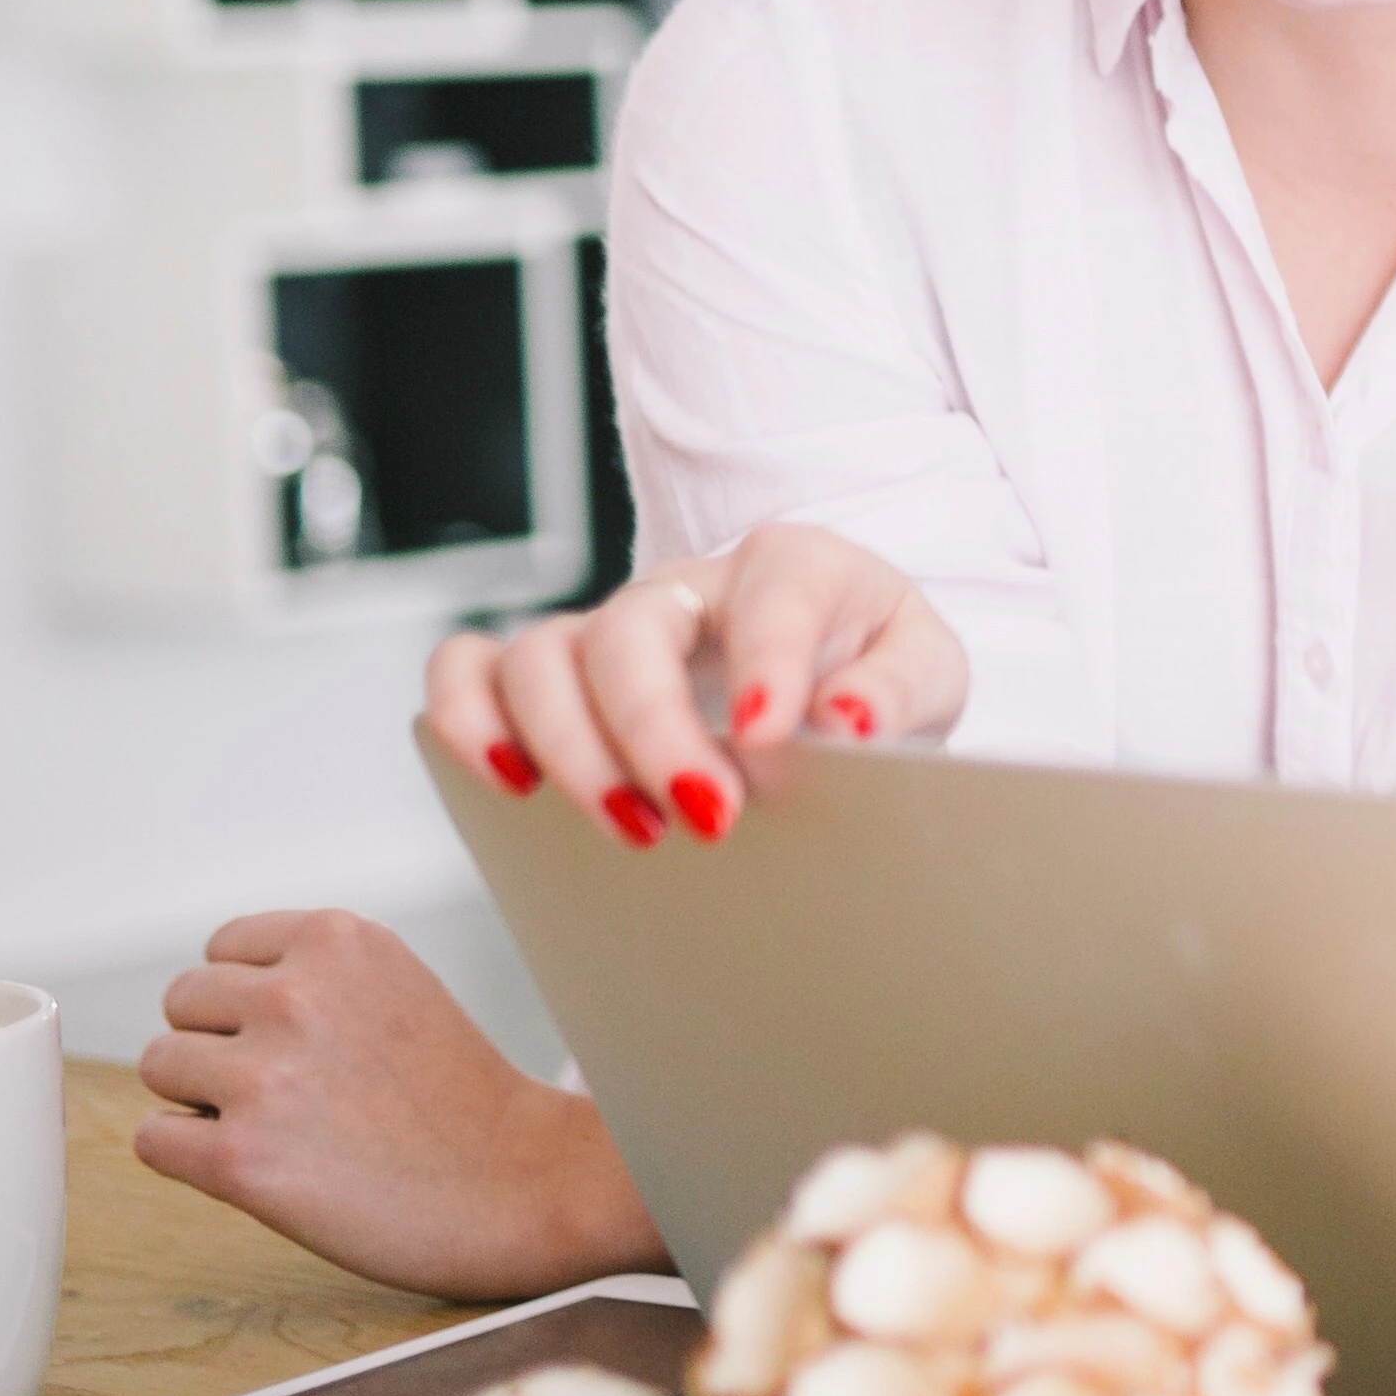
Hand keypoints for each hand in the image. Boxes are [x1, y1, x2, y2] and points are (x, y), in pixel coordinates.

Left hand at [134, 909, 665, 1299]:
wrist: (524, 1185)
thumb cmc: (461, 1097)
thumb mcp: (395, 987)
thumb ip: (311, 974)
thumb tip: (203, 1004)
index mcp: (337, 939)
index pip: (221, 949)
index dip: (253, 1000)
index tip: (306, 1040)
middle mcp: (295, 994)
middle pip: (182, 1004)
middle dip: (223, 1044)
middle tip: (297, 1089)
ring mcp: (265, 1077)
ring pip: (160, 1065)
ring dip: (203, 1097)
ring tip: (283, 1125)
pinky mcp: (241, 1160)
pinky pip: (154, 1139)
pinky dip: (190, 1155)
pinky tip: (258, 1166)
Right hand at [420, 521, 968, 847]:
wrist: (834, 679)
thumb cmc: (873, 670)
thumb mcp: (926, 673)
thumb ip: (898, 688)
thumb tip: (845, 718)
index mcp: (794, 567)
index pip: (774, 592)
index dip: (767, 661)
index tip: (768, 738)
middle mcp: (687, 587)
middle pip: (632, 631)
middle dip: (655, 731)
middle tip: (708, 817)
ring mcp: (610, 627)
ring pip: (539, 654)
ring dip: (569, 748)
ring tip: (631, 828)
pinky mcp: (555, 672)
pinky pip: (469, 667)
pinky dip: (468, 720)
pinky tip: (512, 785)